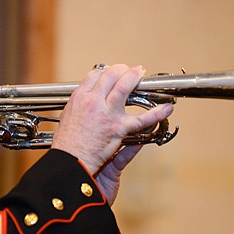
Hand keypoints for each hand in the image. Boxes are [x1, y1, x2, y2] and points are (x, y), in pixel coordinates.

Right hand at [51, 64, 172, 202]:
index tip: (111, 73)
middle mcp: (92, 102)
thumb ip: (77, 111)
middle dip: (122, 70)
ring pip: (124, 87)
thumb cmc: (66, 147)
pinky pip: (142, 119)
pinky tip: (167, 108)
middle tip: (130, 71)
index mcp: (78, 99)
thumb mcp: (67, 121)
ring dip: (135, 78)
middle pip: (110, 76)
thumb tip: (83, 106)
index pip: (94, 76)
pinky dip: (157, 113)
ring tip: (141, 74)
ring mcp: (107, 114)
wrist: (69, 163)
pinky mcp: (118, 129)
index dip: (105, 72)